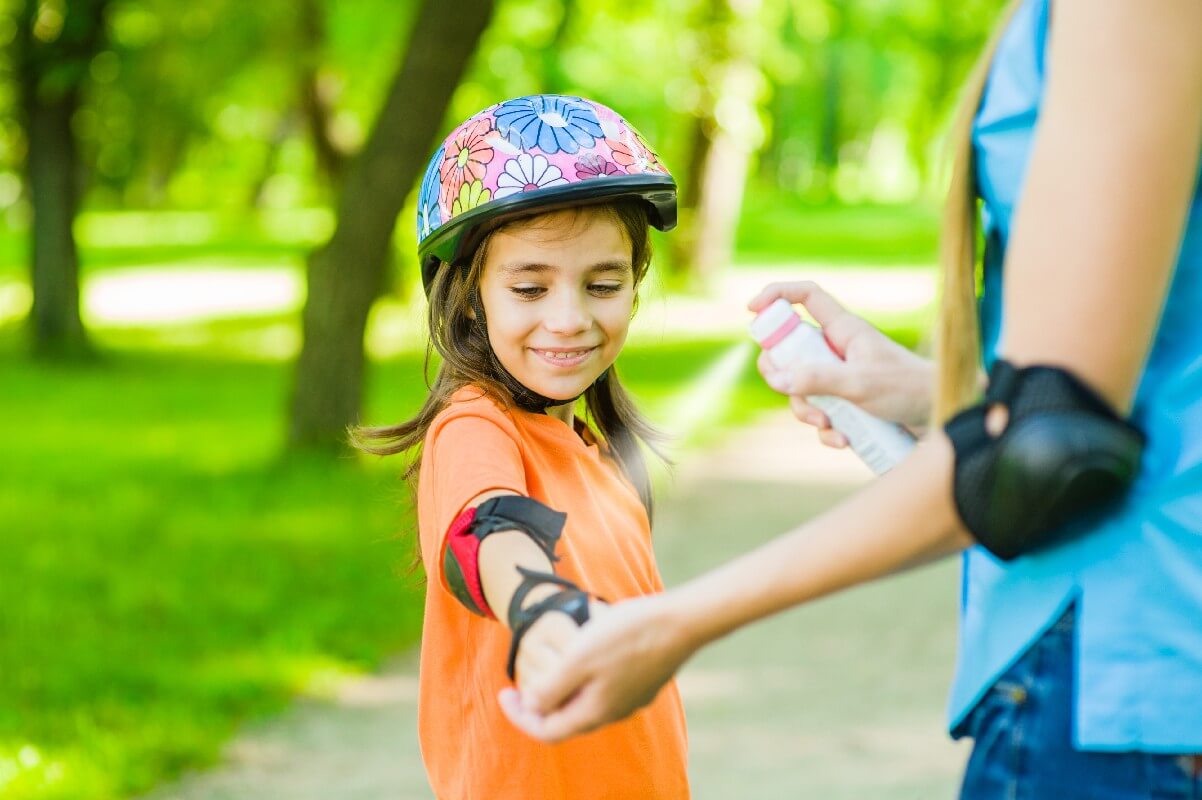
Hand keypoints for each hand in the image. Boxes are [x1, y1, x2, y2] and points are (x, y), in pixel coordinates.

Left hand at [499, 593, 692, 742]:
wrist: (679, 622)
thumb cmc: (626, 637)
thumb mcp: (578, 659)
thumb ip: (552, 688)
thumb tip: (533, 706)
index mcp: (593, 712)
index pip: (546, 730)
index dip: (519, 716)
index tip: (503, 693)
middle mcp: (613, 713)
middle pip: (566, 719)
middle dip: (540, 703)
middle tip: (520, 680)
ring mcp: (631, 698)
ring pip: (586, 702)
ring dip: (563, 688)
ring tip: (550, 663)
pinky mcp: (643, 681)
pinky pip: (604, 686)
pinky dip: (585, 675)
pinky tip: (585, 649)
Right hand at [748, 281, 934, 440]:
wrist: (943, 420)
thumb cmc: (909, 389)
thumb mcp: (860, 383)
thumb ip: (817, 379)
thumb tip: (776, 378)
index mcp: (844, 330)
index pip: (806, 297)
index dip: (777, 295)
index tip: (752, 310)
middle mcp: (838, 351)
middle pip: (789, 351)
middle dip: (781, 375)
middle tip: (785, 388)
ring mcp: (840, 378)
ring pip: (800, 389)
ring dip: (806, 411)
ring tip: (828, 425)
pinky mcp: (847, 406)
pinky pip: (820, 416)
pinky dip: (826, 431)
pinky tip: (842, 440)